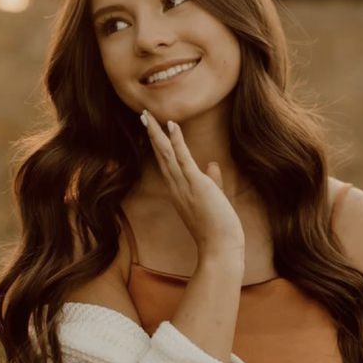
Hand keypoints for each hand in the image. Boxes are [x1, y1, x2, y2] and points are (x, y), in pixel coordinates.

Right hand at [140, 109, 244, 258]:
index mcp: (179, 191)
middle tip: (143, 114)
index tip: (152, 127)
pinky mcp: (196, 184)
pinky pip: (183, 158)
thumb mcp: (215, 198)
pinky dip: (177, 141)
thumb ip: (212, 180)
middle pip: (160, 155)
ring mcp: (184, 186)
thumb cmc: (218, 228)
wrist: (220, 247)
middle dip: (152, 133)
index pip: (165, 163)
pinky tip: (172, 125)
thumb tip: (212, 164)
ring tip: (148, 115)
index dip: (158, 144)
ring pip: (166, 154)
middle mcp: (176, 187)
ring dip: (157, 133)